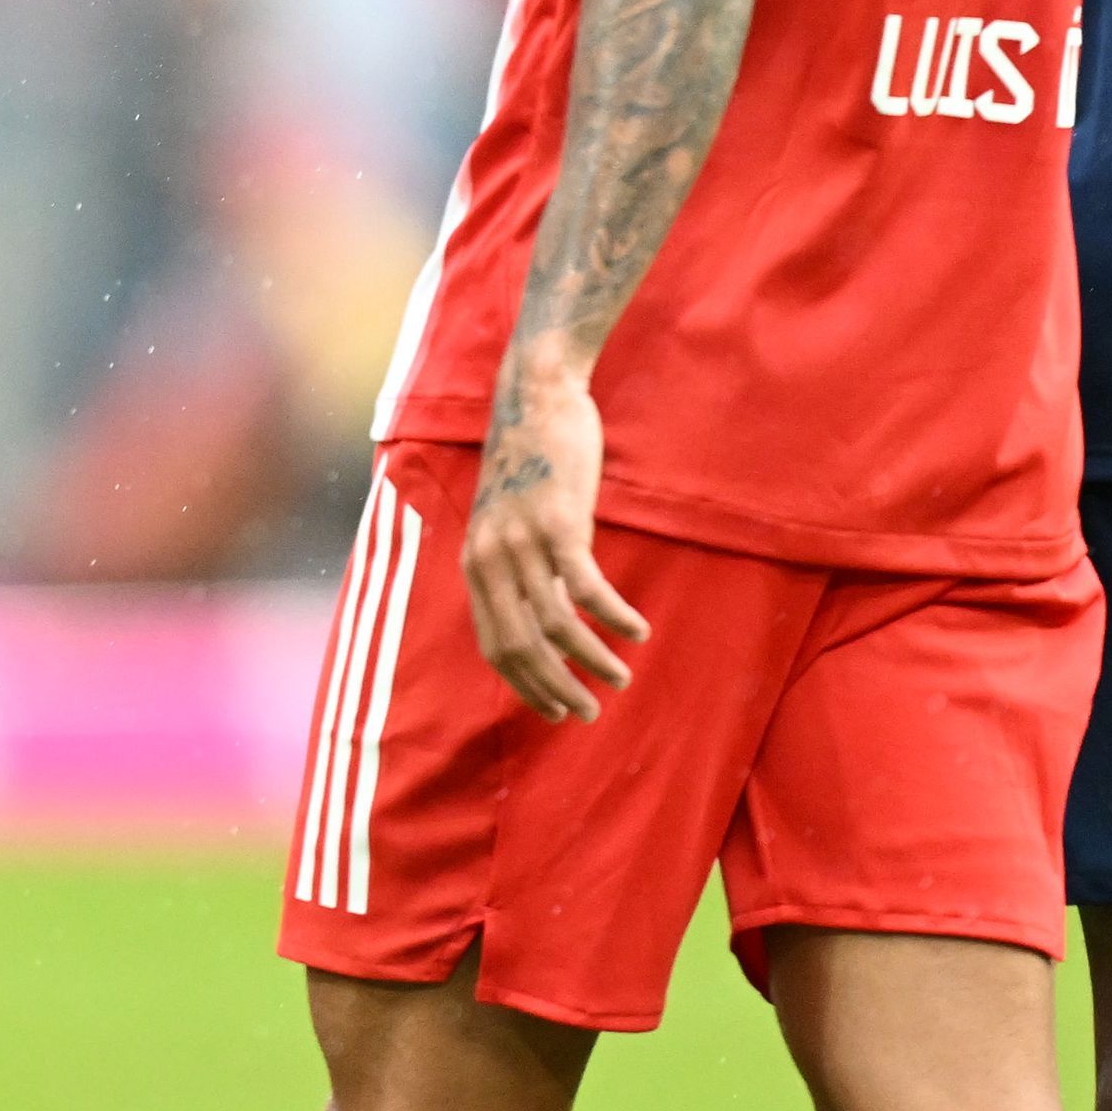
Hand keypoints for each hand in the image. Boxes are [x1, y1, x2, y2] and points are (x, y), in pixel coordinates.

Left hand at [458, 364, 647, 720]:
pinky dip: (613, 617)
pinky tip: (637, 631)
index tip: (554, 710)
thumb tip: (543, 616)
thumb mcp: (506, 520)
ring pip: (557, 625)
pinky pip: (588, 588)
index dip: (524, 685)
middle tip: (589, 712)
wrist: (535, 398)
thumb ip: (516, 567)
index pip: (494, 645)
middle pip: (521, 647)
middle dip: (556, 688)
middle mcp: (490, 560)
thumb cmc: (527, 461)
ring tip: (621, 678)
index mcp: (474, 564)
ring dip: (593, 660)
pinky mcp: (559, 524)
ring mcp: (522, 543)